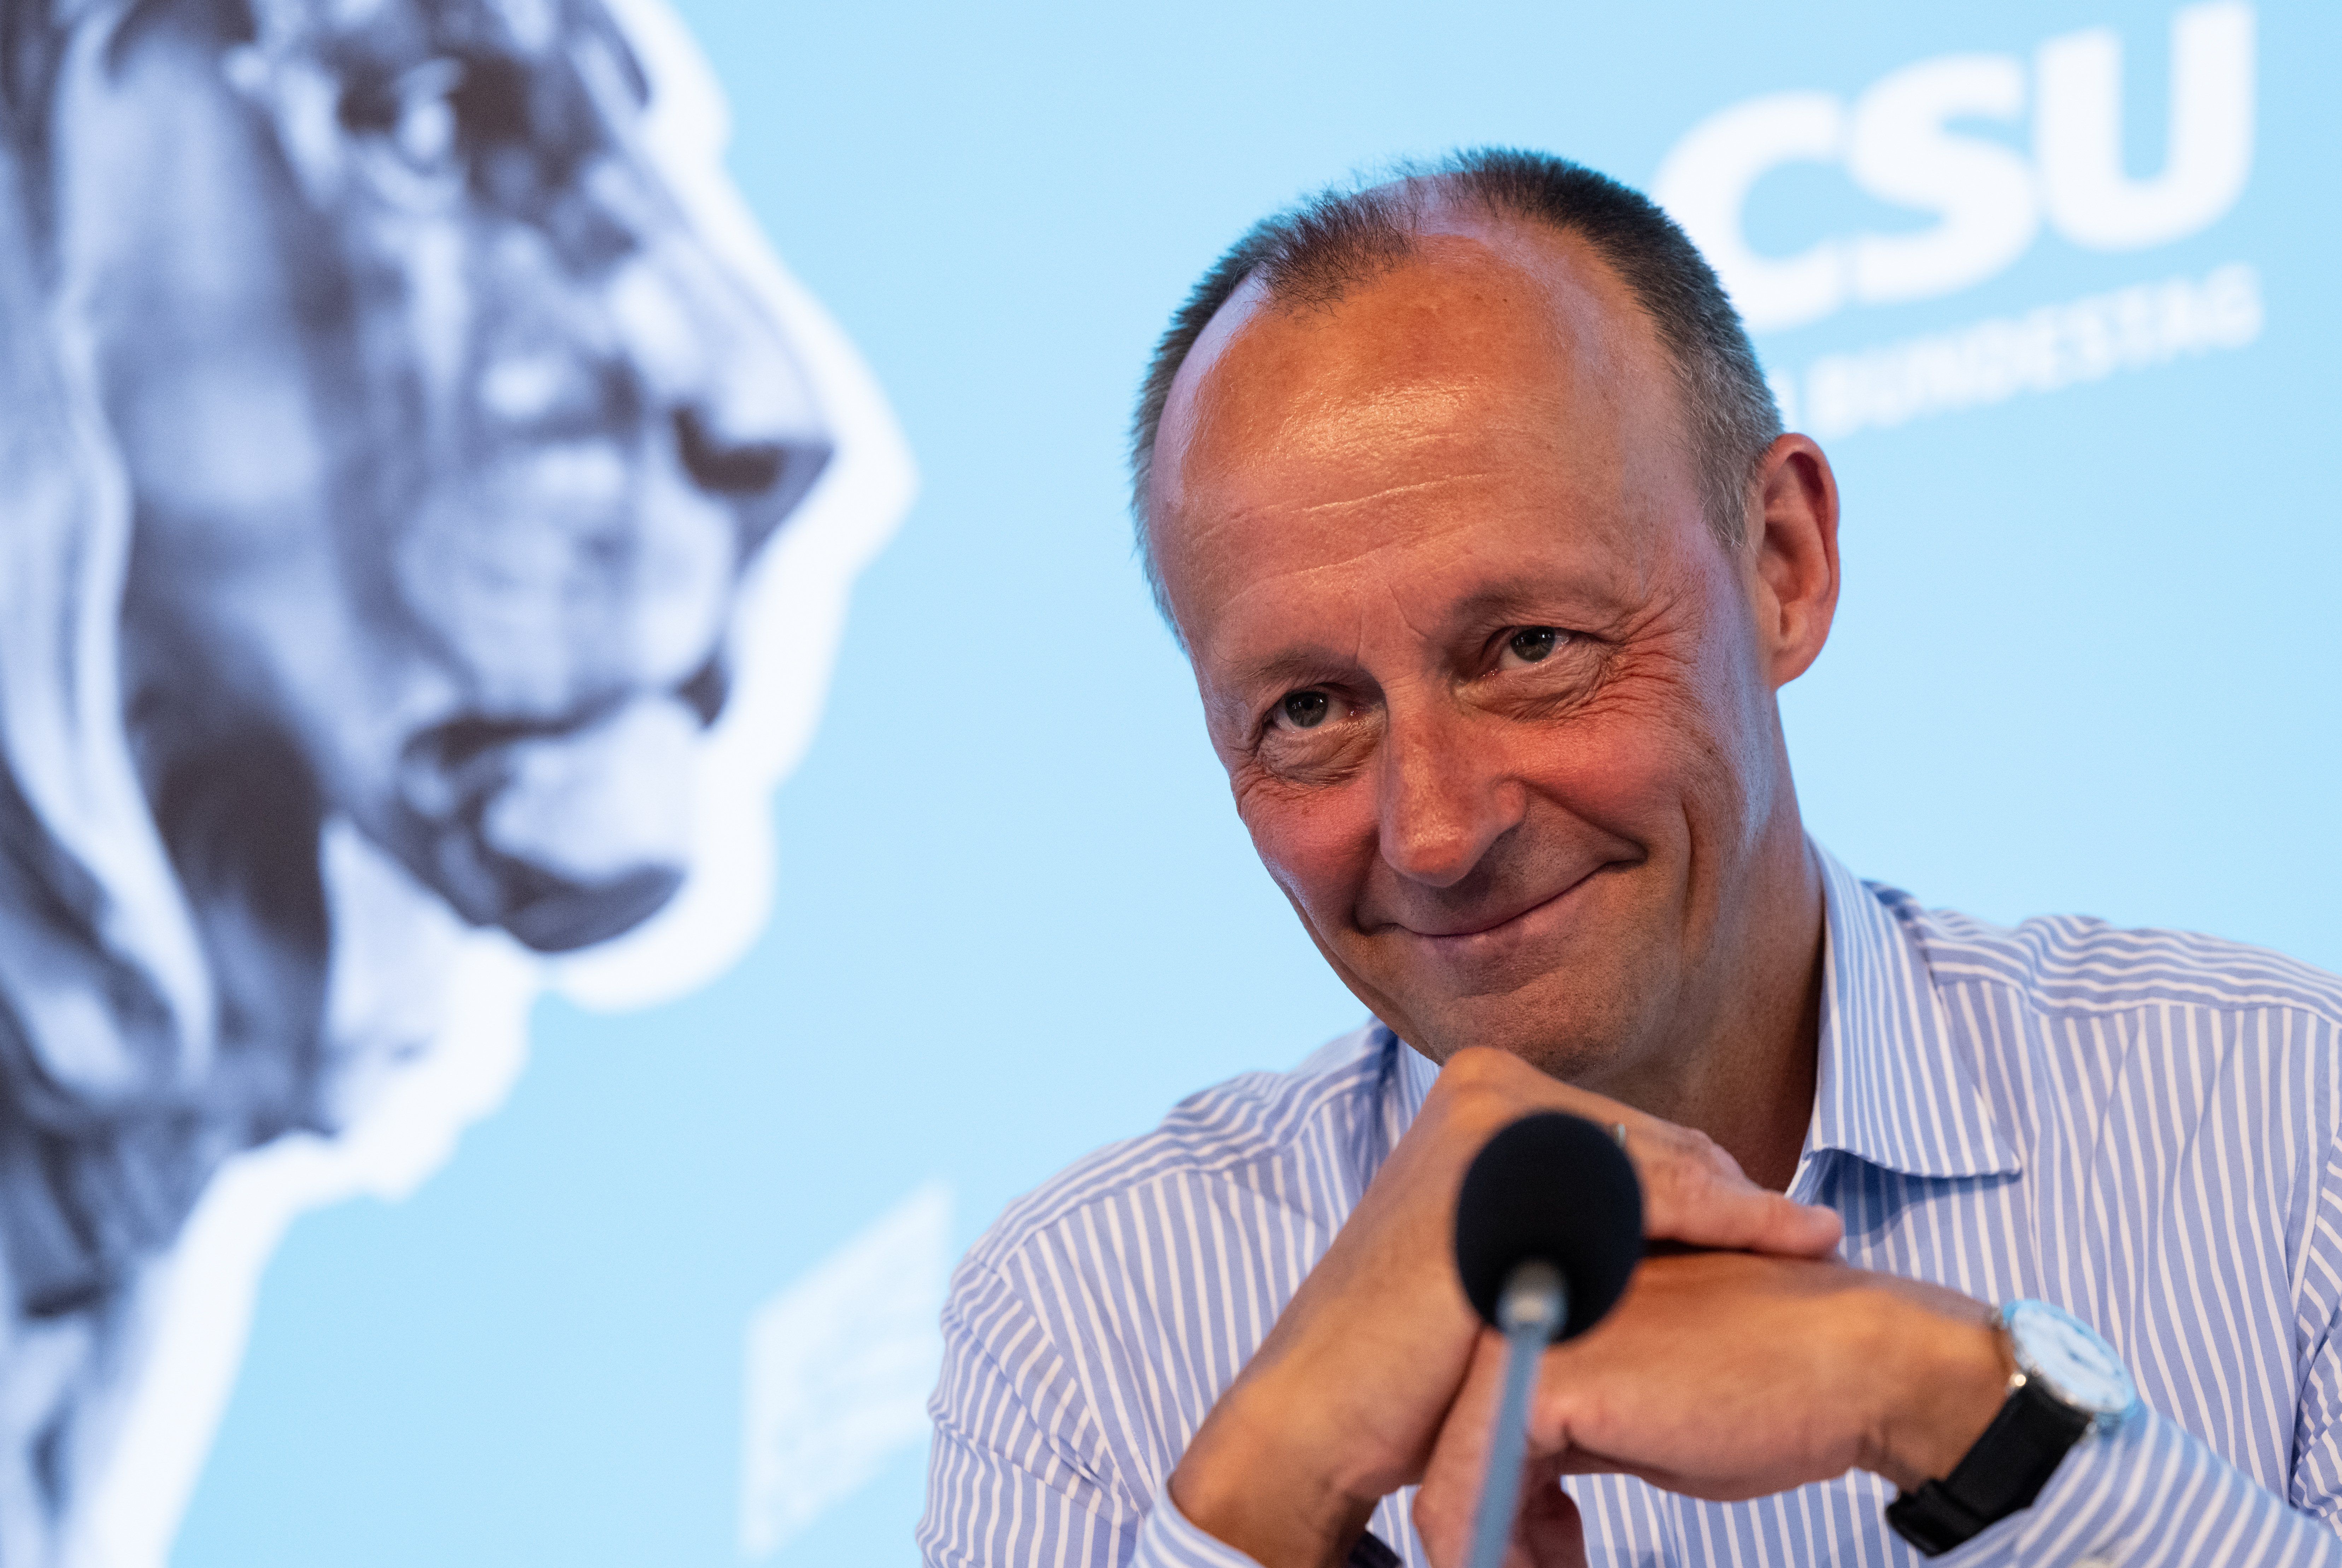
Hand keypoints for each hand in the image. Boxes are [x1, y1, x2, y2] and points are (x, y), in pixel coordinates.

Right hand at [1168, 1047, 1842, 1567]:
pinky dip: (1724, 1214)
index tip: (1774, 1218)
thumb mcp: (1502, 1255)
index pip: (1622, 1131)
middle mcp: (1486, 1087)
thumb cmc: (1407, 1357)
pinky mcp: (1513, 1166)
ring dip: (1741, 1205)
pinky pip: (1649, 1188)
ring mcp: (1497, 1119)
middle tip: (1806, 1234)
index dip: (1705, 1180)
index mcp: (1480, 1095)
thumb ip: (1564, 1215)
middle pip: (1649, 1139)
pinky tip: (1779, 1239)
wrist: (1324, 1408)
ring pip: (1659, 1160)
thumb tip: (1662, 1217)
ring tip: (1809, 1242)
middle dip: (1730, 1192)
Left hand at [1412, 1251, 2011, 1566]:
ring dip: (1488, 1544)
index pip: (1461, 1406)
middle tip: (1539, 1566)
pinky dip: (1494, 1546)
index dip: (1488, 1491)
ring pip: (1446, 1466)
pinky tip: (1559, 1567)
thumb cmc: (1760, 1388)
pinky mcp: (1543, 1376)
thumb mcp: (1632, 1409)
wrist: (1849, 1362)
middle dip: (1482, 1523)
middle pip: (1444, 1436)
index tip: (1532, 1546)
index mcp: (1535, 1291)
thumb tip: (1512, 1488)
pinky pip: (1471, 1483)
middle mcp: (1512, 1296)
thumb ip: (1564, 1423)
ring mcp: (1520, 1326)